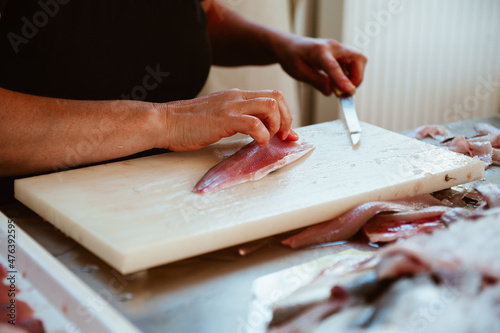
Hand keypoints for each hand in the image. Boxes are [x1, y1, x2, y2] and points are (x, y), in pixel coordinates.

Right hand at [156, 89, 298, 150]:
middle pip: (277, 97)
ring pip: (271, 106)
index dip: (285, 114)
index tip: (285, 133)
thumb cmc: (187, 123)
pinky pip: (255, 124)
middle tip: (284, 137)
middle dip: (287, 119)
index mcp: (236, 96)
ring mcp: (231, 106)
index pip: (271, 96)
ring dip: (277, 125)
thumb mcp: (217, 114)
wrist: (165, 122)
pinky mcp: (224, 119)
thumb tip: (254, 130)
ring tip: (268, 139)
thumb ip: (235, 118)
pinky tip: (258, 143)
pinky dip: (263, 135)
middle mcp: (237, 97)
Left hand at [272, 34, 366, 95]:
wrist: (289, 45)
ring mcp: (338, 48)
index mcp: (318, 51)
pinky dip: (350, 75)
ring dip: (354, 77)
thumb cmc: (292, 57)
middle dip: (357, 77)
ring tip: (340, 88)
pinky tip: (338, 81)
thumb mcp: (299, 73)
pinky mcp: (340, 53)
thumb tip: (332, 92)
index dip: (342, 79)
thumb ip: (317, 82)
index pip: (333, 66)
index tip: (348, 91)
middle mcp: (332, 46)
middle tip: (345, 91)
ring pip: (358, 61)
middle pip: (358, 58)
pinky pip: (353, 63)